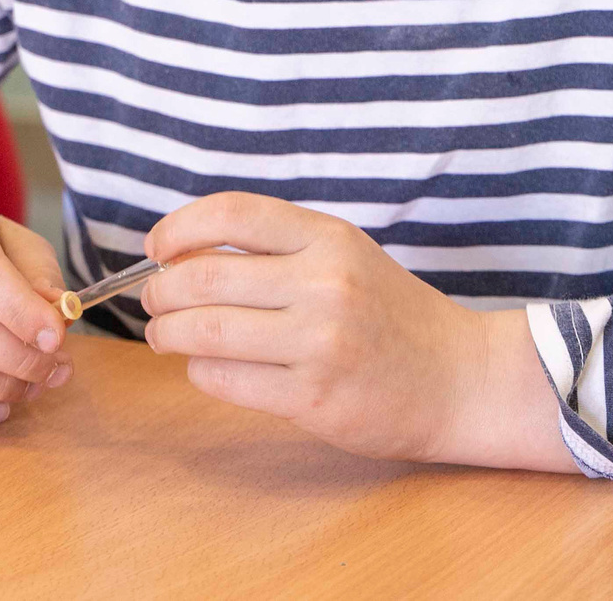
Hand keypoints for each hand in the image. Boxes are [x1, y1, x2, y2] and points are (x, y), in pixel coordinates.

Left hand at [140, 193, 562, 467]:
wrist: (460, 380)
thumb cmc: (391, 315)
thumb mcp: (346, 257)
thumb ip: (278, 249)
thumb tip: (182, 252)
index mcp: (329, 238)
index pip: (231, 214)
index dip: (178, 227)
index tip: (157, 246)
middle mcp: (323, 284)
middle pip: (202, 277)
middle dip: (159, 291)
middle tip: (152, 301)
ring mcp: (319, 343)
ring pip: (204, 332)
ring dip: (167, 334)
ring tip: (165, 336)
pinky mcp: (313, 399)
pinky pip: (225, 380)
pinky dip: (201, 372)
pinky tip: (208, 368)